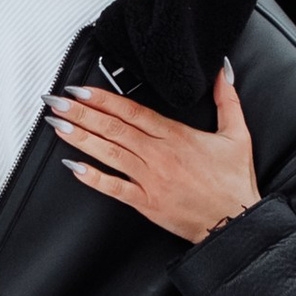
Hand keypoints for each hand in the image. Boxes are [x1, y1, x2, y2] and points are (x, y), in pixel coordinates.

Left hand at [48, 64, 261, 242]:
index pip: (132, 111)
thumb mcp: (238, 134)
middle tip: (56, 103)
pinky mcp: (147, 202)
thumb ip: (227, 100)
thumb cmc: (234, 183)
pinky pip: (115, 188)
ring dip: (81, 138)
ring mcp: (151, 179)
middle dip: (81, 113)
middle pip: (114, 128)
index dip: (104, 99)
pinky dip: (93, 178)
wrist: (236, 223)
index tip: (81, 90)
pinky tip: (74, 167)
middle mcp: (159, 155)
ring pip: (110, 153)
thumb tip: (222, 72)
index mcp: (176, 136)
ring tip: (58, 126)